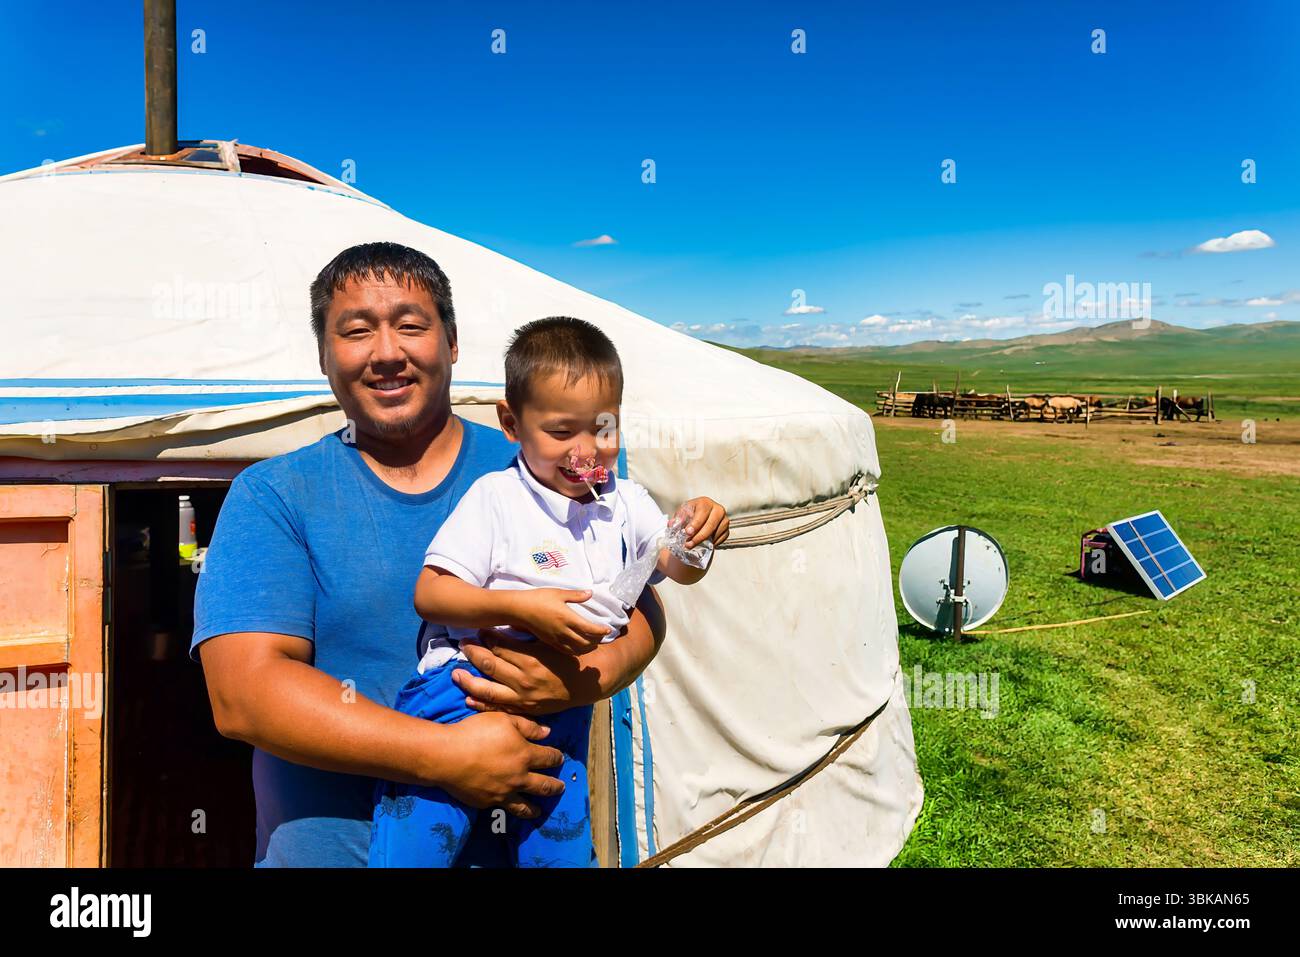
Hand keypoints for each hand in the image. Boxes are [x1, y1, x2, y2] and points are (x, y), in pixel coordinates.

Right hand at [438, 711, 565, 817]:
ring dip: (536, 808)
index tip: (559, 758)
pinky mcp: (488, 802)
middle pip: (545, 785)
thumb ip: (528, 726)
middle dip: (555, 786)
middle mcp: (519, 778)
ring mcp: (504, 793)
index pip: (549, 758)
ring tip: (539, 811)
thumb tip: (547, 733)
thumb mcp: (504, 719)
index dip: (556, 758)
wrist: (447, 756)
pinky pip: (503, 808)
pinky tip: (511, 808)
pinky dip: (511, 809)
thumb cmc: (476, 732)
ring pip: (526, 806)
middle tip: (560, 787)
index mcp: (525, 755)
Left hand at [454, 630, 604, 715]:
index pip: (500, 646)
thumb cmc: (569, 658)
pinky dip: (481, 703)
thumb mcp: (551, 642)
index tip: (479, 630)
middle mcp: (524, 679)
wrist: (587, 684)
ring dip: (468, 680)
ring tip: (455, 673)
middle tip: (463, 644)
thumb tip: (509, 620)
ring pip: (487, 689)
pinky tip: (468, 697)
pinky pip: (498, 708)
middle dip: (473, 652)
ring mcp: (523, 697)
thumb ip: (529, 634)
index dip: (486, 636)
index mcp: (531, 659)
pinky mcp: (524, 709)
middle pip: (489, 664)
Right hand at [510, 587, 609, 654]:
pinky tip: (578, 647)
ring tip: (593, 644)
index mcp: (568, 618)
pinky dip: (576, 651)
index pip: (589, 629)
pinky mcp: (550, 642)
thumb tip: (591, 593)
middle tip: (602, 637)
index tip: (608, 630)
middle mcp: (563, 631)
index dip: (601, 631)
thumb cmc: (539, 598)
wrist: (520, 609)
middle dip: (597, 641)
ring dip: (587, 648)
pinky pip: (566, 650)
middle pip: (585, 642)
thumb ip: (576, 595)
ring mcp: (556, 638)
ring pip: (576, 649)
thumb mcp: (559, 593)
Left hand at [678, 496, 729, 549]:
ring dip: (705, 541)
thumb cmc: (690, 513)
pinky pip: (721, 538)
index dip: (695, 524)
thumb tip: (672, 524)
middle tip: (688, 544)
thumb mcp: (682, 513)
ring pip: (717, 532)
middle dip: (699, 536)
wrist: (699, 515)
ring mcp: (724, 519)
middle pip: (711, 525)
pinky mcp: (727, 528)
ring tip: (692, 545)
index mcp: (705, 502)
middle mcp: (718, 509)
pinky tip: (703, 544)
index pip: (702, 513)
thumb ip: (677, 519)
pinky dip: (712, 543)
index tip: (687, 533)